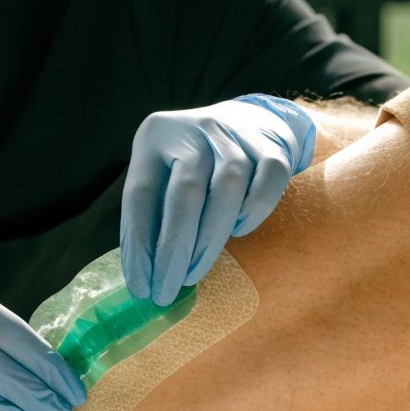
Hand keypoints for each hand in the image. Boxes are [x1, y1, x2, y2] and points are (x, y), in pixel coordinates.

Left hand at [121, 94, 315, 304]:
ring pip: (227, 187)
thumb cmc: (194, 163)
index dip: (138, 244)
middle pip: (185, 193)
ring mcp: (235, 134)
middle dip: (174, 251)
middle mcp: (193, 129)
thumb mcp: (162, 172)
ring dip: (210, 239)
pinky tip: (239, 231)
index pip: (140, 194)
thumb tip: (143, 276)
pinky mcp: (272, 144)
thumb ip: (152, 212)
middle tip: (168, 291)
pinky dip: (254, 210)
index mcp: (154, 136)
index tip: (139, 286)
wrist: (249, 119)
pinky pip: (268, 180)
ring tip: (195, 273)